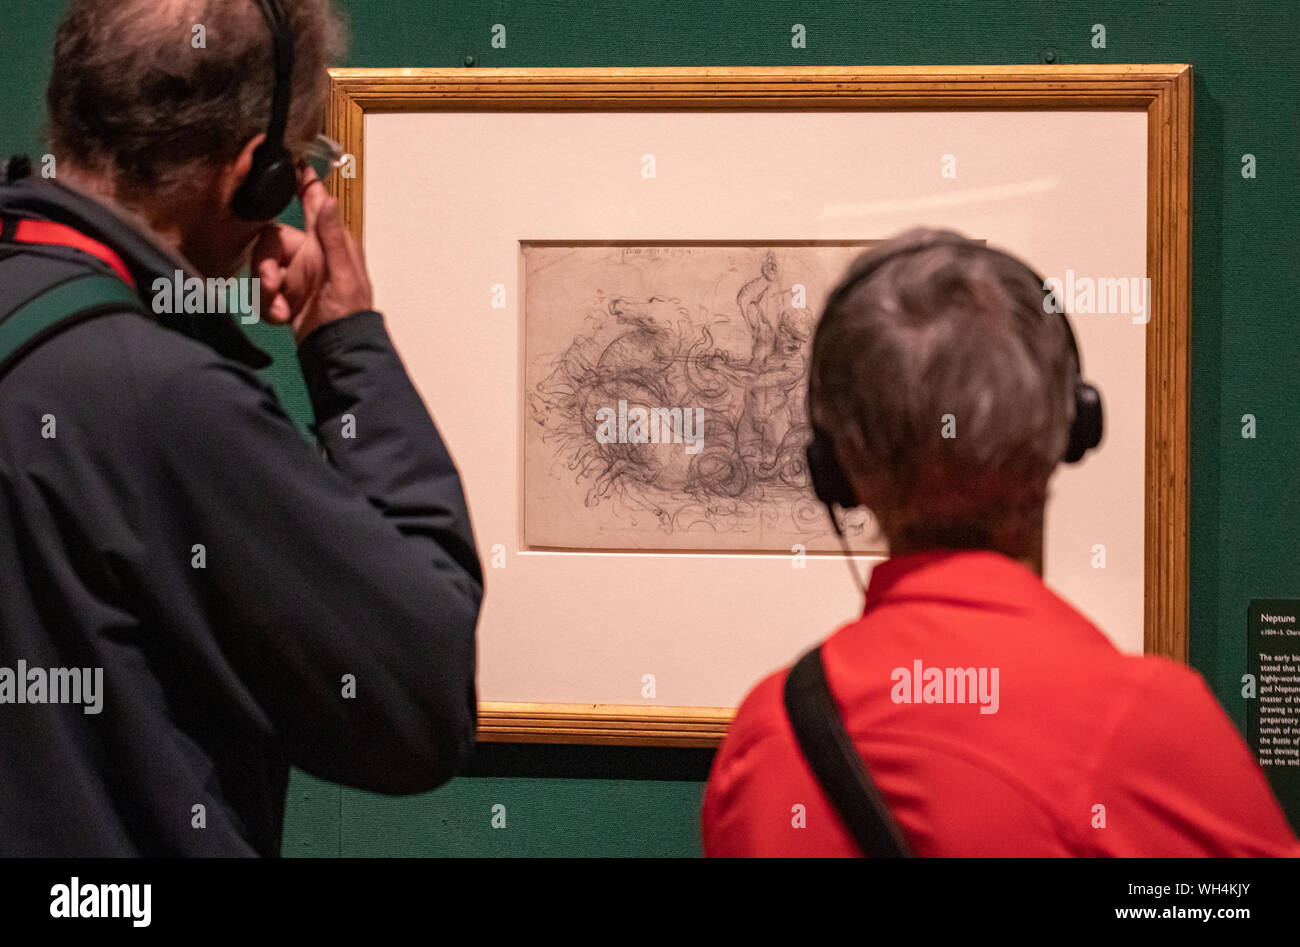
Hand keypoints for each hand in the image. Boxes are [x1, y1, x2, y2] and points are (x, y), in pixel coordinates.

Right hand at [252, 166, 373, 341]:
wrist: (336, 350)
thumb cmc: (347, 313)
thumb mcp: (342, 273)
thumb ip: (331, 235)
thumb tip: (328, 197)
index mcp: (326, 242)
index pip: (312, 203)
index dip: (303, 183)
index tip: (294, 163)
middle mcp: (309, 254)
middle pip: (269, 241)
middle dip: (264, 265)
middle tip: (272, 285)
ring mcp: (296, 275)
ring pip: (261, 267)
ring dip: (266, 291)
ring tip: (281, 308)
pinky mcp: (285, 294)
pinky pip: (262, 290)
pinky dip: (268, 306)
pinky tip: (282, 316)